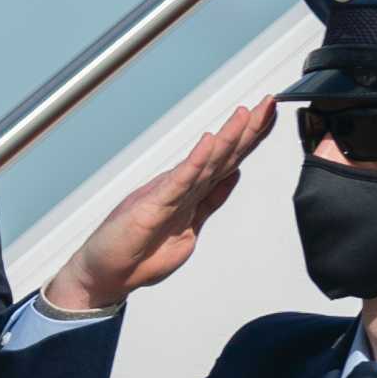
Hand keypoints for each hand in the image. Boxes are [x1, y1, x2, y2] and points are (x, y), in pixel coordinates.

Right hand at [42, 97, 279, 312]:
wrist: (105, 275)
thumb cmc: (138, 256)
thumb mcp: (188, 231)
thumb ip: (210, 202)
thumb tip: (233, 177)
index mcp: (194, 196)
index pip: (230, 162)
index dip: (252, 139)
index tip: (271, 114)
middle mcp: (184, 190)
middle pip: (222, 156)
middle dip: (248, 130)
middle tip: (269, 102)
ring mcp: (168, 195)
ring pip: (204, 163)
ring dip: (226, 139)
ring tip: (244, 114)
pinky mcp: (152, 206)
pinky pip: (179, 182)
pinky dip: (195, 162)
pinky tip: (208, 143)